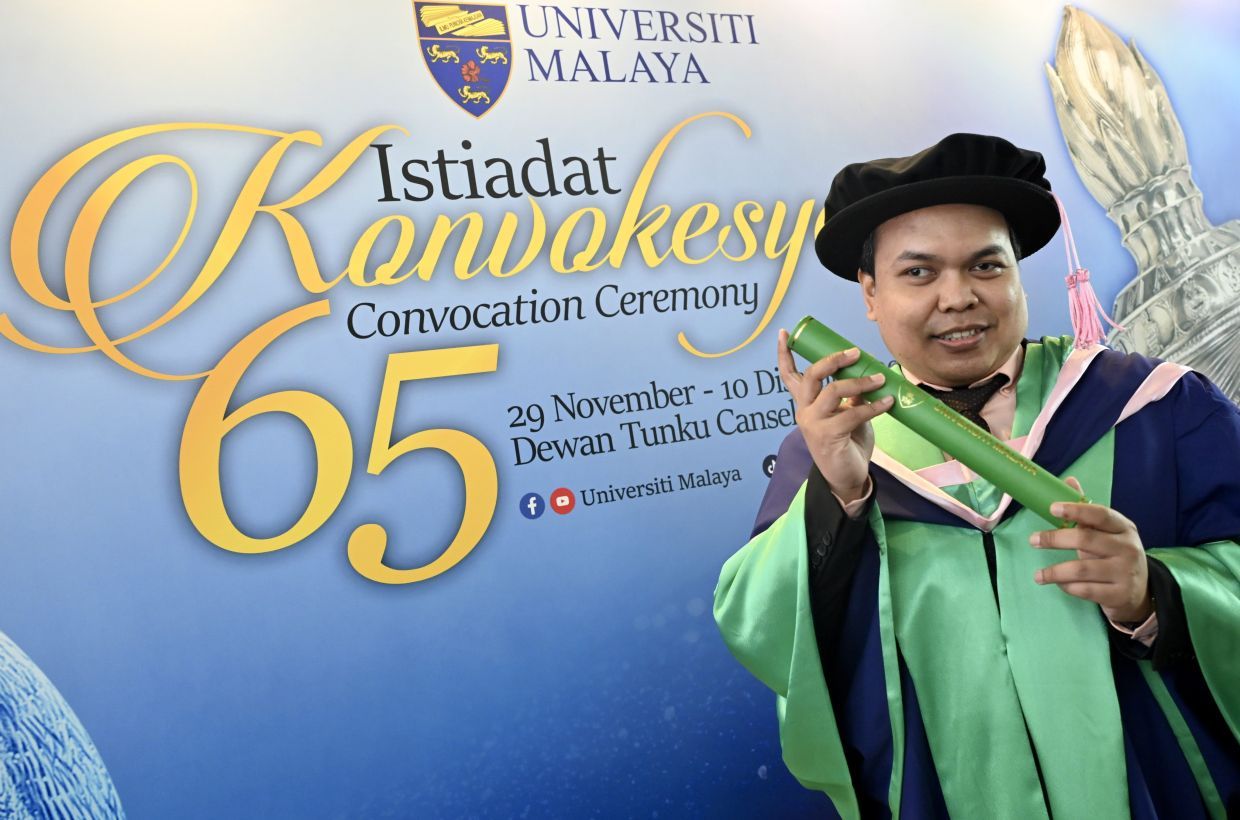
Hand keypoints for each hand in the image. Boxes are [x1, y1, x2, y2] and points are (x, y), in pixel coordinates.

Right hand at [777, 329, 892, 502]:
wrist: (847, 478)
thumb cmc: (847, 444)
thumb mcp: (849, 415)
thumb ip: (851, 396)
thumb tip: (865, 375)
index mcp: (806, 404)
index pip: (789, 375)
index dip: (784, 354)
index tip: (785, 333)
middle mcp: (804, 411)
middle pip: (812, 376)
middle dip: (833, 360)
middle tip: (855, 352)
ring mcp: (813, 424)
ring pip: (833, 391)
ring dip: (860, 382)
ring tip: (880, 380)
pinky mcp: (828, 436)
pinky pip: (852, 413)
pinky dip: (873, 406)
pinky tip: (887, 402)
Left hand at [1030, 477, 1152, 623]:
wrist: (1139, 591)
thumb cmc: (1114, 554)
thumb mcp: (1106, 532)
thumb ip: (1086, 510)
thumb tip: (1069, 480)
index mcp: (1123, 527)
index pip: (1100, 515)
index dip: (1076, 510)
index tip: (1052, 508)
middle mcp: (1127, 548)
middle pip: (1085, 540)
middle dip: (1054, 539)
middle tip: (1033, 540)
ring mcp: (1125, 572)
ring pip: (1082, 569)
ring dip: (1054, 572)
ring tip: (1038, 575)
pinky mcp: (1120, 594)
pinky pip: (1085, 590)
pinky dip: (1067, 587)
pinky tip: (1059, 584)